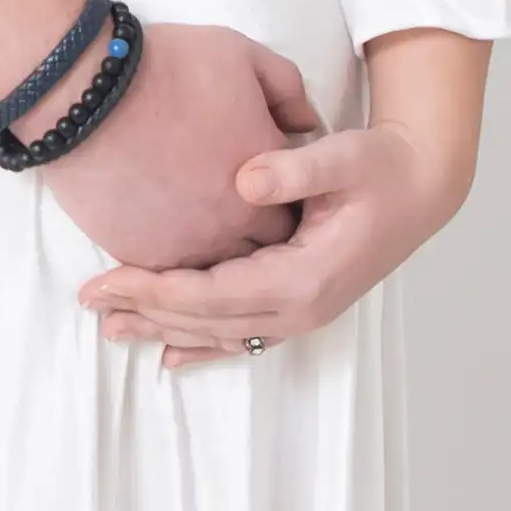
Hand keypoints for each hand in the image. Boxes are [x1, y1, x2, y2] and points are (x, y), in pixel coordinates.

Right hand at [36, 23, 320, 267]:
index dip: (280, 203)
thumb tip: (302, 126)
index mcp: (266, 181)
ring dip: (207, 251)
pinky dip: (167, 258)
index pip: (293, 216)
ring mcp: (184, 246)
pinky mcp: (139, 255)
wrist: (83, 91)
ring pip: (211, 270)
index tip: (263, 189)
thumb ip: (286, 91)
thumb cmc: (168, 67)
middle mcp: (232, 225)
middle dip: (248, 235)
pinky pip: (165, 273)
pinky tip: (160, 232)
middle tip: (225, 209)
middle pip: (258, 251)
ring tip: (190, 223)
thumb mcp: (244, 56)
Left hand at [80, 112, 471, 364]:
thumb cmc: (381, 168)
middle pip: (206, 320)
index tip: (106, 279)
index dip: (155, 290)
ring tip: (111, 329)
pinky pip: (241, 336)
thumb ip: (297, 166)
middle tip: (90, 300)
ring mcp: (301, 314)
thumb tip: (245, 178)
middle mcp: (302, 307)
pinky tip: (168, 355)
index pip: (213, 294)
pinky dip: (202, 346)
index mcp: (306, 276)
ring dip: (164, 332)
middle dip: (145, 312)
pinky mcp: (298, 307)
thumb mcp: (345, 155)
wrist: (421, 188)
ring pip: (219, 334)